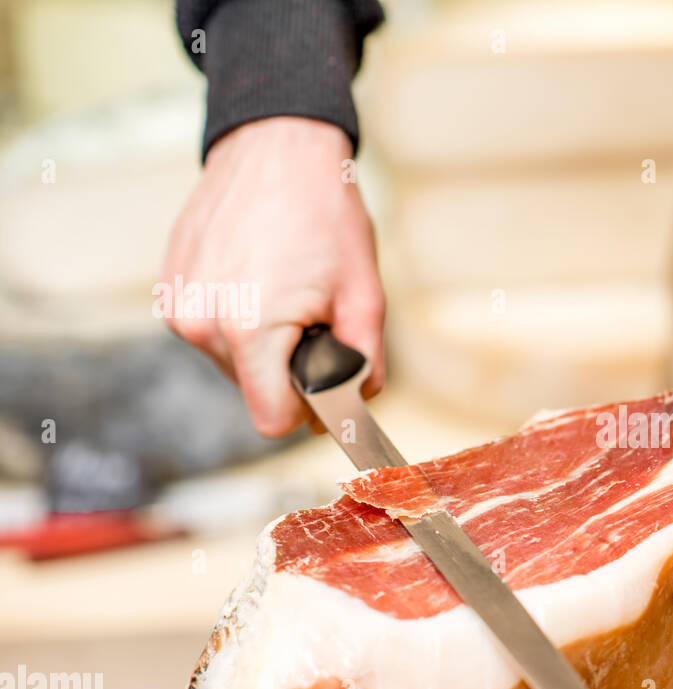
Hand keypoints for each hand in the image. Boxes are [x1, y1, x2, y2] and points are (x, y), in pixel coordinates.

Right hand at [159, 117, 384, 435]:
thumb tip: (355, 410)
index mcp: (247, 331)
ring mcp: (178, 304)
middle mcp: (199, 324)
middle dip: (288, 367)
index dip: (309, 407)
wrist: (276, 146)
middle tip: (312, 312)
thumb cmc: (325, 215)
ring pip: (233, 363)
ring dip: (265, 342)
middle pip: (254, 391)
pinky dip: (240, 318)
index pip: (273, 420)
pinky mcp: (169, 287)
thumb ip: (364, 364)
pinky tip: (259, 276)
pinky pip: (213, 330)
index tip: (328, 375)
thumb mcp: (365, 295)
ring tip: (284, 288)